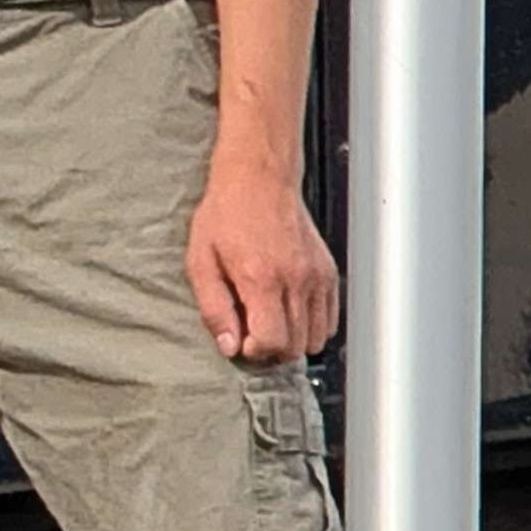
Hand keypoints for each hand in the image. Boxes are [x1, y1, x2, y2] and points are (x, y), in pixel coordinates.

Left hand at [189, 170, 340, 365]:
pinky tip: (288, 311)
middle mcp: (296, 280)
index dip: (255, 350)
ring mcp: (317, 277)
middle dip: (272, 348)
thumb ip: (214, 308)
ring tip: (270, 320)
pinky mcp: (329, 272)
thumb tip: (229, 346)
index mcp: (262, 279)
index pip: (273, 341)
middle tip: (252, 330)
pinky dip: (312, 325)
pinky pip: (330, 319)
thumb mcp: (200, 261)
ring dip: (293, 338)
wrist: (258, 180)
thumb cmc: (225, 216)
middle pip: (297, 345)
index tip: (241, 339)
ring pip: (317, 337)